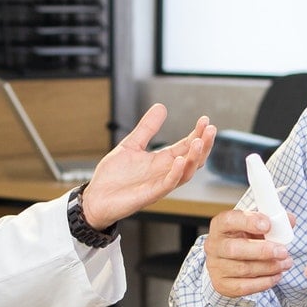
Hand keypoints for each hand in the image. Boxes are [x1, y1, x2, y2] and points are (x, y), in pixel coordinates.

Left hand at [78, 105, 216, 228]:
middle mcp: (164, 172)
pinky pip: (168, 184)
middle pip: (193, 159)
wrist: (96, 198)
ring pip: (186, 172)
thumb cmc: (113, 177)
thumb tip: (160, 107)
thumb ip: (147, 128)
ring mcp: (159, 184)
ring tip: (199, 141)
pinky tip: (180, 160)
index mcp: (161, 161)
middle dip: (203, 144)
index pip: (186, 146)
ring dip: (195, 157)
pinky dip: (176, 173)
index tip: (204, 120)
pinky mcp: (150, 194)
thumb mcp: (131, 145)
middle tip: (210, 129)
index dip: (197, 133)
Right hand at [203, 206, 293, 298]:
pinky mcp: (222, 284)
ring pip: (243, 269)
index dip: (248, 221)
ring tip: (285, 263)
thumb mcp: (254, 226)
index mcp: (220, 225)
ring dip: (269, 267)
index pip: (229, 220)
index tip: (267, 225)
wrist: (226, 262)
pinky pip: (244, 286)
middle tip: (283, 251)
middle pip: (234, 249)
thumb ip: (272, 221)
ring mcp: (216, 266)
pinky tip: (276, 276)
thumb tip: (289, 220)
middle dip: (262, 251)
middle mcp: (214, 246)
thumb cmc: (243, 239)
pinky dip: (264, 282)